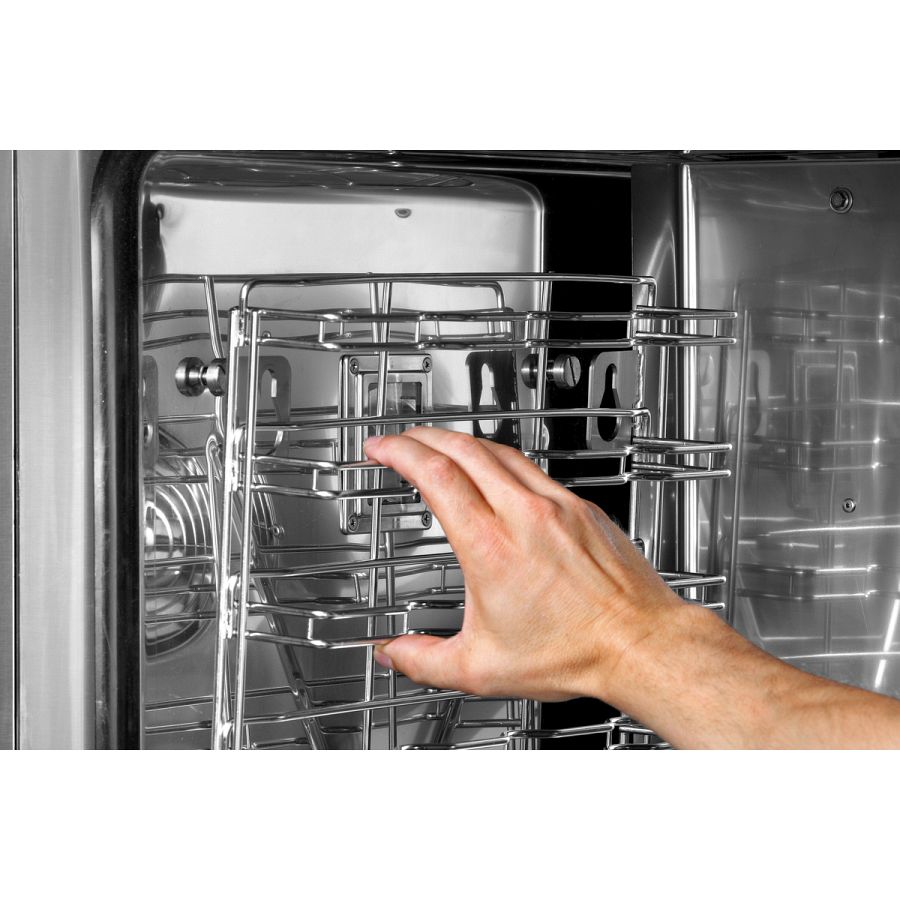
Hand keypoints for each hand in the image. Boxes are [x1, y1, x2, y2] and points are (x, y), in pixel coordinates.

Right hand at [363, 427, 683, 704]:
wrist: (640, 642)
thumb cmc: (576, 651)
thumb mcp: (482, 668)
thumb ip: (424, 660)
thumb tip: (393, 654)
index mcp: (491, 547)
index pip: (436, 475)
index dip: (401, 453)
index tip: (383, 449)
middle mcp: (524, 515)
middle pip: (464, 449)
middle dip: (423, 437)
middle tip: (403, 441)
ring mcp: (557, 506)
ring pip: (501, 452)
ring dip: (463, 442)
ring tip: (444, 448)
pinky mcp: (582, 509)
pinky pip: (533, 468)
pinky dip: (503, 460)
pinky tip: (499, 473)